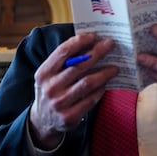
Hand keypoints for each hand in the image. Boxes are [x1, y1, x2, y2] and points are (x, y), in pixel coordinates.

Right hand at [28, 34, 117, 148]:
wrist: (42, 121)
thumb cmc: (51, 90)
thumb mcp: (49, 75)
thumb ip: (64, 61)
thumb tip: (89, 43)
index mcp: (44, 73)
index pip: (62, 52)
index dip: (79, 42)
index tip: (93, 36)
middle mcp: (50, 88)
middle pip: (79, 65)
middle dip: (97, 53)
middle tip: (110, 45)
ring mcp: (59, 103)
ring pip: (87, 83)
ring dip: (104, 73)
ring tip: (114, 68)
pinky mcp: (69, 117)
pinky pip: (90, 99)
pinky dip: (100, 90)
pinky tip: (105, 84)